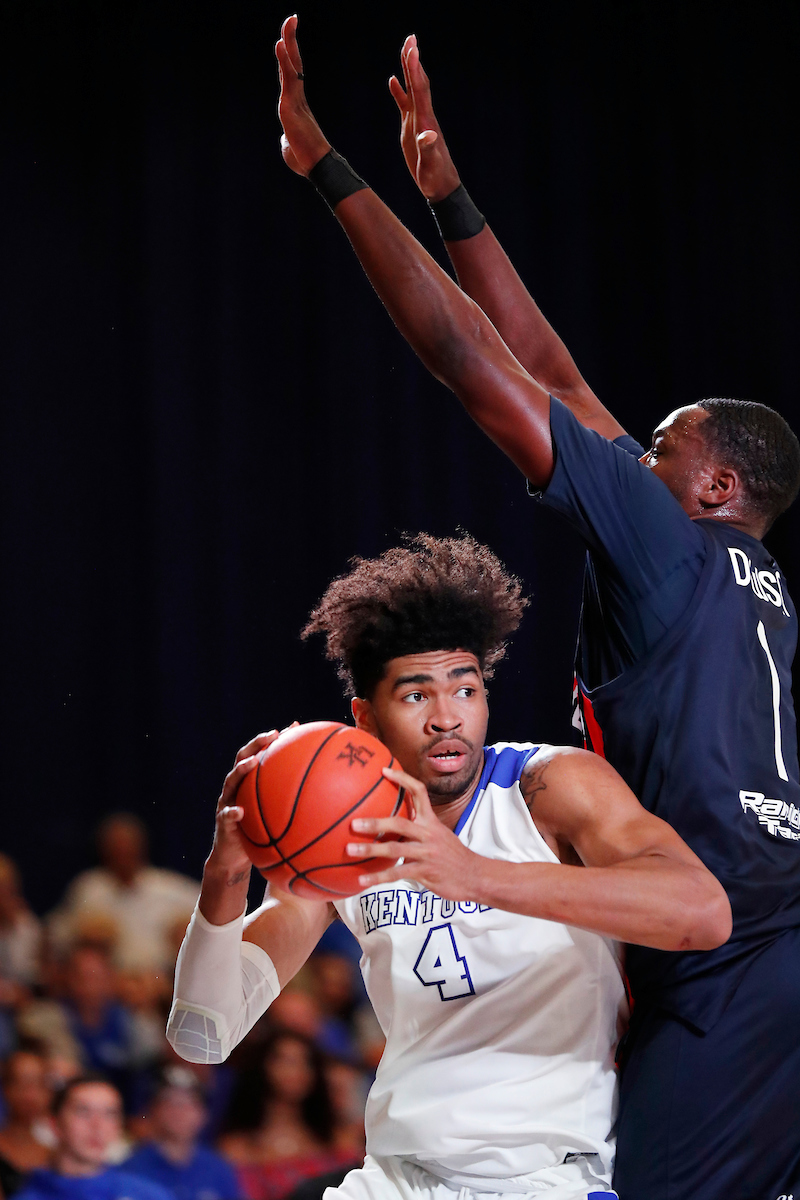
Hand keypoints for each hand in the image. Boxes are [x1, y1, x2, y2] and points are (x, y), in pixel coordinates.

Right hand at [208, 725, 296, 875]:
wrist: (235, 858)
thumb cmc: (260, 835)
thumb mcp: (277, 817)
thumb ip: (292, 805)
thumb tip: (326, 796)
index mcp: (250, 783)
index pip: (261, 754)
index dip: (275, 740)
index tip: (293, 727)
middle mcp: (237, 788)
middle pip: (243, 758)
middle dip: (256, 744)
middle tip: (272, 735)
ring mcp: (226, 803)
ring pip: (231, 781)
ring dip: (241, 770)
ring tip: (252, 763)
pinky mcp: (223, 823)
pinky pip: (226, 816)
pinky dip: (232, 813)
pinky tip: (239, 812)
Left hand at [275, 15, 330, 175]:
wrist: (316, 167)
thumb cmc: (305, 160)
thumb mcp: (290, 147)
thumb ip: (287, 139)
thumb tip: (287, 141)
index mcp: (296, 104)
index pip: (291, 75)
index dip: (289, 57)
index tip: (288, 39)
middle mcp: (296, 98)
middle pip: (292, 63)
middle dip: (291, 40)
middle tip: (292, 19)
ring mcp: (294, 99)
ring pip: (290, 65)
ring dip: (289, 41)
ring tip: (290, 21)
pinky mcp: (290, 105)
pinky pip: (287, 78)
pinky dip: (284, 60)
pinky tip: (281, 44)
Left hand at [347, 765, 481, 898]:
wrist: (476, 877)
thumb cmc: (453, 856)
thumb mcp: (440, 835)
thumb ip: (419, 829)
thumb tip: (393, 825)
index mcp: (431, 821)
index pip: (419, 792)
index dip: (402, 779)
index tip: (383, 770)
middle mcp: (429, 833)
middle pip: (399, 823)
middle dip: (375, 822)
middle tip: (353, 823)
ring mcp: (427, 853)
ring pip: (395, 850)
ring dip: (370, 850)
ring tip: (349, 851)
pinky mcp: (425, 872)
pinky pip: (397, 874)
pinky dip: (378, 878)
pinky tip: (361, 881)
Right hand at [389, 35, 459, 202]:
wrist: (440, 185)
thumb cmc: (435, 177)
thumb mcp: (430, 165)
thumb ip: (428, 148)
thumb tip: (427, 134)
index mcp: (425, 121)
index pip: (420, 90)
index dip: (415, 70)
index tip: (411, 49)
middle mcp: (423, 116)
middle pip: (417, 82)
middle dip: (413, 60)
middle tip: (410, 38)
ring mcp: (417, 120)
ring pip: (412, 89)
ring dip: (408, 69)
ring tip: (405, 49)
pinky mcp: (411, 128)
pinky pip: (404, 104)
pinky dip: (399, 91)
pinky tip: (393, 81)